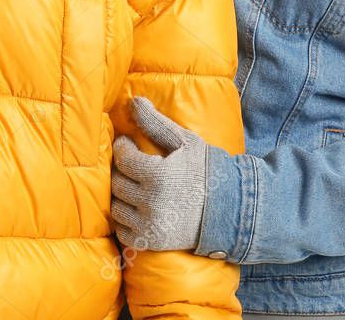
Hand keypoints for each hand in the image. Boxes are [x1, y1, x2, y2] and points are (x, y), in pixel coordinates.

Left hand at [110, 96, 209, 251]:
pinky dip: (125, 220)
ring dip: (121, 195)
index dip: (122, 148)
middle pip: (117, 183)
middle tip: (129, 164)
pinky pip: (123, 232)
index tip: (128, 144)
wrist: (228, 209)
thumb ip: (156, 122)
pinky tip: (136, 207)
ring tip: (133, 185)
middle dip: (121, 170)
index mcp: (159, 175)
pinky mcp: (151, 242)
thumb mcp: (184, 141)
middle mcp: (151, 203)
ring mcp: (150, 226)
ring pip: (116, 208)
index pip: (123, 158)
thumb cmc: (205, 169)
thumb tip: (134, 101)